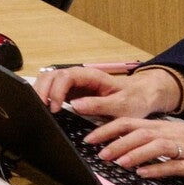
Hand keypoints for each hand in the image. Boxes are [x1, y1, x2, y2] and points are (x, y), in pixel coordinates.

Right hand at [33, 61, 182, 120]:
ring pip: (49, 79)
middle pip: (52, 75)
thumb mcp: (120, 105)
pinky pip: (53, 88)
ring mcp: (76, 83)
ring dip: (41, 91)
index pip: (66, 77)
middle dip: (42, 90)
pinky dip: (45, 95)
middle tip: (41, 109)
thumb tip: (75, 105)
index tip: (55, 108)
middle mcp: (81, 76)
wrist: (143, 95)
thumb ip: (98, 105)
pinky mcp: (73, 91)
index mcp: (92, 76)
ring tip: (40, 108)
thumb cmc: (134, 98)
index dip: (56, 91)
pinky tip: (45, 107)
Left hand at [82, 114, 183, 184]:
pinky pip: (176, 165)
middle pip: (139, 132)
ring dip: (134, 153)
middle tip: (98, 152)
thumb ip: (158, 140)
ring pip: (155, 146)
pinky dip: (158, 168)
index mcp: (167, 127)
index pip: (131, 123)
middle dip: (115, 141)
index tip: (89, 138)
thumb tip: (129, 145)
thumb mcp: (182, 138)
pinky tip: (144, 173)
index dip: (108, 129)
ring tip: (118, 162)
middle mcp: (174, 134)